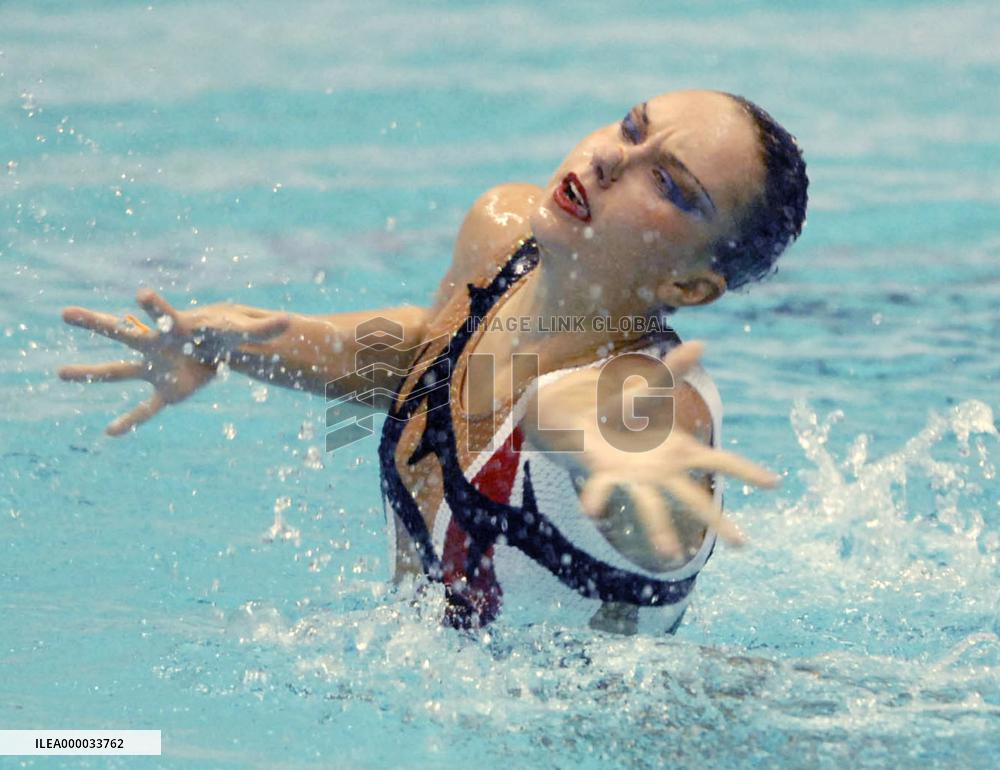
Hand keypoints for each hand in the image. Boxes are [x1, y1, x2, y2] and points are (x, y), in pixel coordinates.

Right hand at [59, 289, 289, 434]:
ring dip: (90, 374)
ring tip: (59, 373)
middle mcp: (157, 345)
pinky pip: (145, 409)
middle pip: (123, 334)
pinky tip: (111, 433)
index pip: (163, 316)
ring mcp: (156, 368)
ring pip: (118, 372)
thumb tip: (292, 319)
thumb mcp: (246, 328)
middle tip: (66, 314)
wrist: (216, 343)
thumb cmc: (227, 330)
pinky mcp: (166, 391)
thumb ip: (265, 327)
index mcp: (177, 327)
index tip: (140, 295)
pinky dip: (131, 421)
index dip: (154, 307)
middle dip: (96, 323)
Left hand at [528, 341, 778, 557]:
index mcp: (679, 452)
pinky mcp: (607, 476)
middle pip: (694, 498)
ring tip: (669, 553)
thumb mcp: (651, 389)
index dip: (747, 470)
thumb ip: (674, 370)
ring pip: (652, 506)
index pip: (719, 462)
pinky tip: (593, 510)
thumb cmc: (625, 414)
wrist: (586, 425)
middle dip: (718, 521)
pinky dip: (598, 498)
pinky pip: (603, 489)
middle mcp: (662, 472)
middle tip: (743, 545)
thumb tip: (702, 342)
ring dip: (660, 528)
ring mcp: (637, 479)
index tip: (776, 483)